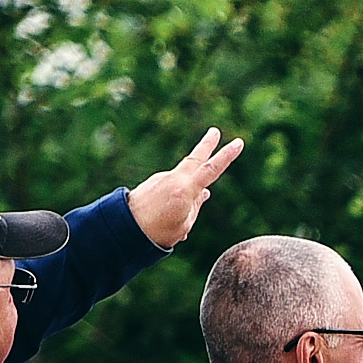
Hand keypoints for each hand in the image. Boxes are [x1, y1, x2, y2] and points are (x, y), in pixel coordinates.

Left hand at [129, 127, 244, 249]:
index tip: (238, 143)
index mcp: (185, 190)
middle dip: (207, 144)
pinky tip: (163, 215)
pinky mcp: (154, 182)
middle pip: (195, 158)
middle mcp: (174, 179)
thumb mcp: (184, 224)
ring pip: (183, 180)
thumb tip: (205, 193)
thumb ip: (196, 205)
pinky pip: (171, 189)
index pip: (212, 170)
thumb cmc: (157, 231)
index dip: (227, 156)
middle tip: (215, 131)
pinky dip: (174, 200)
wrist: (124, 227)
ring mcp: (162, 178)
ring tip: (173, 214)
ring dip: (186, 192)